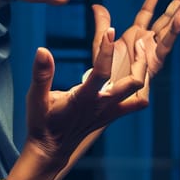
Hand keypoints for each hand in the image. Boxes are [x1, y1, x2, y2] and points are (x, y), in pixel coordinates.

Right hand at [10, 35, 149, 179]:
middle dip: (140, 60)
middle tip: (139, 41)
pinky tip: (136, 71)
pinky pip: (136, 102)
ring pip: (140, 93)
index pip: (101, 72)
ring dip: (144, 72)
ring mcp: (111, 111)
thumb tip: (42, 51)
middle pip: (134, 83)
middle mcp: (103, 105)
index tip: (109, 31)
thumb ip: (41, 75)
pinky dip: (141, 87)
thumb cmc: (43, 123)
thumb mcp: (36, 99)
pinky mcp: (114, 114)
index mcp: (84, 99)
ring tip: (141, 52)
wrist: (53, 148)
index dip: (106, 50)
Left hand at [91, 0, 179, 89]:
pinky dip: (176, 27)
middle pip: (167, 17)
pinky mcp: (156, 59)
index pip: (147, 12)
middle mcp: (148, 41)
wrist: (106, 89)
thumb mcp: (102, 42)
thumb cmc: (105, 72)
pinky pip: (168, 40)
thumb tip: (97, 6)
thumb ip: (102, 24)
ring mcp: (154, 50)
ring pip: (172, 26)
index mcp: (136, 35)